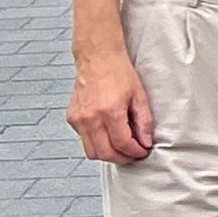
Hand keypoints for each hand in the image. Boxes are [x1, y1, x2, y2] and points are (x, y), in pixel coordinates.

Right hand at [68, 45, 155, 162]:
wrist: (98, 57)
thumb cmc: (118, 72)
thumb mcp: (139, 95)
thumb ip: (144, 122)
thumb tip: (146, 142)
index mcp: (110, 111)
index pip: (122, 144)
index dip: (135, 152)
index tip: (143, 151)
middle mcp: (91, 118)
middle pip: (105, 154)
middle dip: (122, 158)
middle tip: (133, 155)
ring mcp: (79, 119)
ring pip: (92, 152)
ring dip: (108, 154)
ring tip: (121, 147)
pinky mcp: (72, 118)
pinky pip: (84, 140)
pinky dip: (96, 143)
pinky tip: (107, 134)